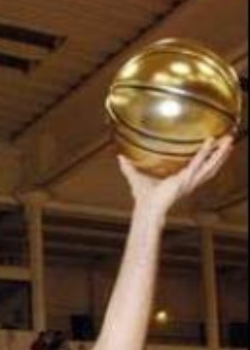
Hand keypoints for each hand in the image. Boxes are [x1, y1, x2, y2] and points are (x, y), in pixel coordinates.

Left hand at [118, 135, 234, 218]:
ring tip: (228, 140)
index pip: (200, 169)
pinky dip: (204, 153)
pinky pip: (197, 163)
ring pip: (210, 166)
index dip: (208, 159)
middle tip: (229, 141)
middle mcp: (189, 182)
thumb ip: (128, 167)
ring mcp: (189, 181)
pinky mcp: (185, 179)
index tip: (215, 148)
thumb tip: (120, 157)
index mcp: (182, 182)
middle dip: (221, 155)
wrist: (145, 209)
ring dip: (220, 153)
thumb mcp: (136, 177)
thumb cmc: (143, 198)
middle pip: (211, 167)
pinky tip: (209, 142)